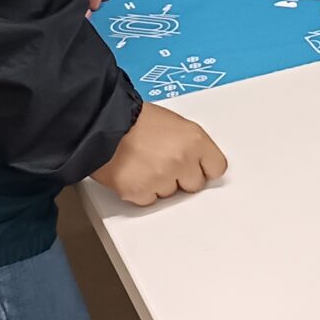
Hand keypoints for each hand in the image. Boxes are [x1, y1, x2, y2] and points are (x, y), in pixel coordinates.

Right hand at [94, 102, 226, 205]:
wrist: (102, 123)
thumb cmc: (135, 119)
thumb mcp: (175, 123)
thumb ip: (191, 144)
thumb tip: (198, 160)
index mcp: (195, 140)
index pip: (217, 168)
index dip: (205, 168)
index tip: (198, 167)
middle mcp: (182, 161)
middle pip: (195, 184)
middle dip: (182, 177)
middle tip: (164, 162)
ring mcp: (161, 179)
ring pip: (170, 193)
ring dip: (160, 183)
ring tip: (144, 163)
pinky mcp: (140, 192)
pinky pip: (148, 200)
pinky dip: (141, 190)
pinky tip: (133, 172)